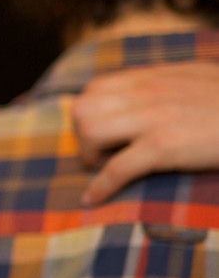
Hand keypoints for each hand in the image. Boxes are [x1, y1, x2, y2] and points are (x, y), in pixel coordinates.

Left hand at [73, 63, 218, 203]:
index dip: (90, 113)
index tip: (101, 134)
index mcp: (152, 78)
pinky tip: (94, 199)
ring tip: (103, 170)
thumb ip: (166, 85)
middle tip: (100, 155)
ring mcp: (153, 118)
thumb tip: (144, 95)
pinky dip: (100, 186)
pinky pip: (116, 167)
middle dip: (82, 136)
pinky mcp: (164, 146)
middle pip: (82, 109)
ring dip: (90, 156)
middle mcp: (145, 93)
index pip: (94, 89)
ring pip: (90, 132)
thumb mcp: (195, 79)